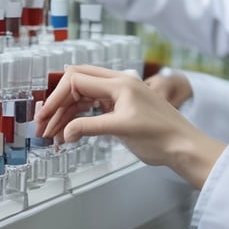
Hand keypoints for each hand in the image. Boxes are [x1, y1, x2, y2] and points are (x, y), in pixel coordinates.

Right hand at [34, 65, 224, 189]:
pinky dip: (79, 118)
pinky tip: (69, 132)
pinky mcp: (121, 107)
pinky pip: (93, 107)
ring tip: (53, 134)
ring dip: (66, 113)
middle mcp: (118, 84)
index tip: (44, 118)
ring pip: (83, 97)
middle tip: (43, 124)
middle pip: (76, 84)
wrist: (185, 147)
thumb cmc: (161, 136)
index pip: (76, 81)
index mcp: (118, 83)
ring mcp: (120, 95)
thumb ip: (89, 127)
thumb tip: (64, 133)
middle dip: (57, 103)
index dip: (56, 99)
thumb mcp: (121, 130)